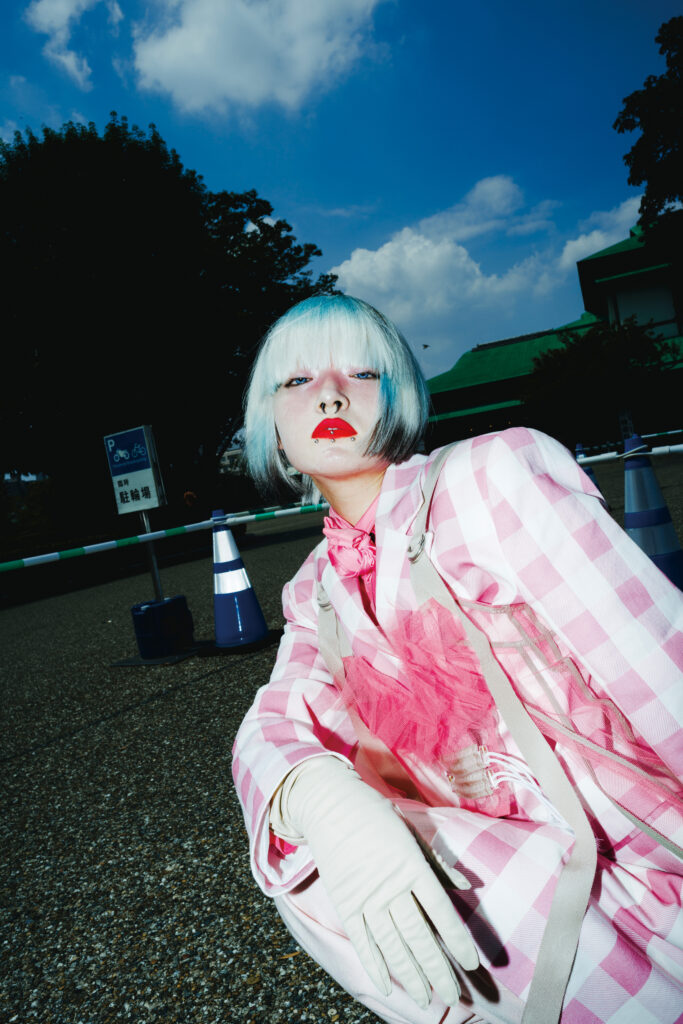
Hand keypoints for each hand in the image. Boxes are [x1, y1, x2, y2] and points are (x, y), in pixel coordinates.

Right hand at [272, 756, 477, 1008]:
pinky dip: (375, 964)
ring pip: (392, 945)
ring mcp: (366, 897)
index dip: (457, 940)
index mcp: (412, 866)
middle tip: (453, 995)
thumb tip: (466, 884)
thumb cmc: (376, 816)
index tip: (472, 963)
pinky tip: (387, 984)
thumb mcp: (411, 832)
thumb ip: (437, 862)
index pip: (441, 911)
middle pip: (419, 935)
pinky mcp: (345, 902)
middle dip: (438, 969)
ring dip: (411, 974)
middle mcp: (391, 886)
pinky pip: (362, 940)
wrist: (330, 805)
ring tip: (427, 999)